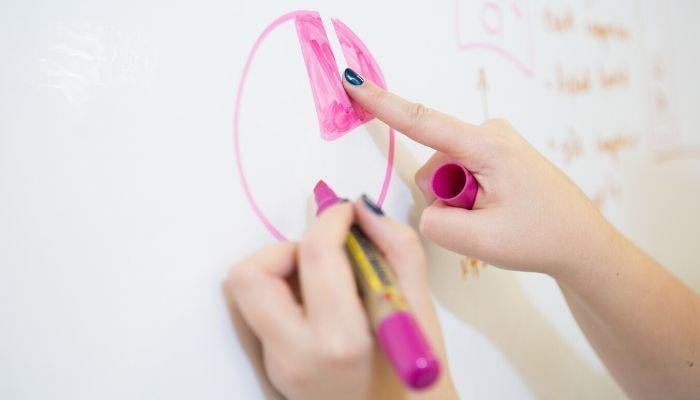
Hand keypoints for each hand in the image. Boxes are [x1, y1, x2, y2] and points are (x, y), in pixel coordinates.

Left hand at [227, 199, 457, 399]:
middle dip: (285, 247)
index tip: (346, 212)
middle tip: (324, 254)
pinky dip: (286, 292)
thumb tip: (361, 207)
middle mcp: (294, 355)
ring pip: (247, 292)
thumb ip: (396, 247)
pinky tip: (321, 303)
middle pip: (251, 274)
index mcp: (338, 342)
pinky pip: (261, 311)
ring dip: (281, 269)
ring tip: (324, 279)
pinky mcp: (270, 366)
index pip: (315, 255)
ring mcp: (276, 365)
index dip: (332, 219)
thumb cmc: (419, 376)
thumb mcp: (421, 309)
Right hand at [343, 72, 618, 276]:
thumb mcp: (482, 241)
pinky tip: (497, 211)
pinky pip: (459, 175)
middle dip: (446, 198)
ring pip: (443, 175)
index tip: (353, 81)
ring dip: (458, 202)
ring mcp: (492, 142)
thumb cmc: (542, 238)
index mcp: (487, 146)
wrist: (582, 243)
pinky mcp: (495, 154)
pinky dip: (468, 198)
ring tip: (494, 218)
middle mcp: (488, 134)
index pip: (422, 122)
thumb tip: (425, 211)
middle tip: (483, 221)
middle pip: (432, 166)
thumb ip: (435, 224)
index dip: (382, 104)